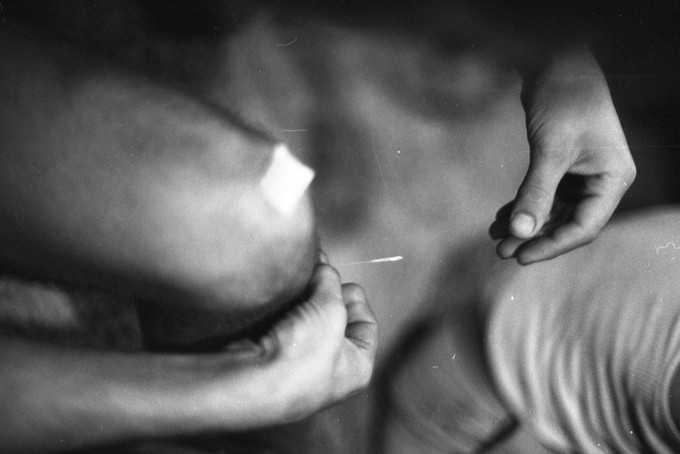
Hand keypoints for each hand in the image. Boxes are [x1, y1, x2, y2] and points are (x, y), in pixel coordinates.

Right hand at [227, 252, 377, 422]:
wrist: (248, 382)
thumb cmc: (301, 356)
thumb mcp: (330, 309)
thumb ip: (329, 282)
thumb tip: (321, 268)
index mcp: (357, 367)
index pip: (366, 323)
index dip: (354, 297)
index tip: (336, 282)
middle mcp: (329, 371)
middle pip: (334, 318)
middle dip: (324, 291)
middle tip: (313, 271)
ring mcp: (297, 367)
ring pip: (305, 320)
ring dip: (300, 297)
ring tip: (292, 276)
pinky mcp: (270, 360)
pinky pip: (281, 327)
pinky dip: (280, 309)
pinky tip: (275, 293)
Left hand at [490, 48, 635, 263]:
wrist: (557, 61)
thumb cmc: (564, 99)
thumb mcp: (550, 150)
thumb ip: (536, 192)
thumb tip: (518, 232)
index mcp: (612, 179)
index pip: (583, 227)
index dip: (551, 245)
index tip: (520, 256)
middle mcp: (601, 180)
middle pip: (567, 223)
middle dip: (534, 238)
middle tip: (501, 252)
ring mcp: (582, 174)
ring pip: (553, 212)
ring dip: (525, 225)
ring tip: (496, 238)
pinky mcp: (561, 166)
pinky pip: (543, 196)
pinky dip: (523, 207)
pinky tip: (502, 218)